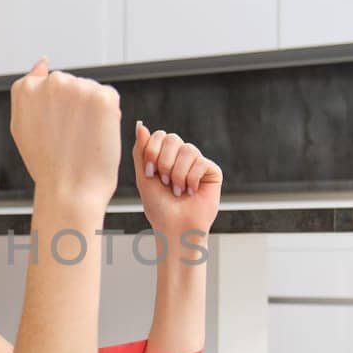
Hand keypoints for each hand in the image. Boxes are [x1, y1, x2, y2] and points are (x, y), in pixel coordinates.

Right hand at [8, 57, 121, 205]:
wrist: (69, 191)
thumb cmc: (47, 166)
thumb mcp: (21, 126)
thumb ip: (27, 92)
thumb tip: (42, 63)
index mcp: (26, 88)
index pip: (48, 85)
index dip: (56, 110)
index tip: (54, 131)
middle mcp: (51, 82)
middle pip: (72, 86)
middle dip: (75, 107)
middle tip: (69, 139)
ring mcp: (79, 87)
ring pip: (91, 92)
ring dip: (92, 111)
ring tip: (82, 140)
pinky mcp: (104, 97)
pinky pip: (109, 98)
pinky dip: (108, 116)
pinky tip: (96, 136)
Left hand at [133, 121, 221, 237]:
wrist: (175, 227)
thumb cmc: (158, 206)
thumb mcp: (143, 176)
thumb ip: (141, 151)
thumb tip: (140, 125)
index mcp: (165, 156)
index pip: (159, 135)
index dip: (152, 151)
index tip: (149, 173)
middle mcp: (181, 156)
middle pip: (173, 138)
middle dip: (164, 162)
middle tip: (164, 182)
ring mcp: (197, 162)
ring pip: (188, 150)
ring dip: (178, 174)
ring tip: (177, 191)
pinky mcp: (212, 171)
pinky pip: (201, 162)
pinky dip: (191, 179)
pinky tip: (191, 192)